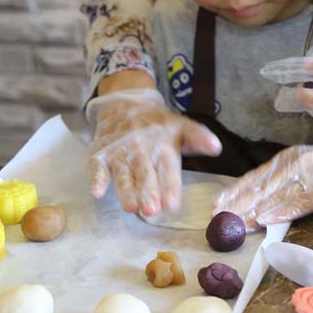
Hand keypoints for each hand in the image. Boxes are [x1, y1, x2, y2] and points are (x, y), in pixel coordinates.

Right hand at [86, 88, 221, 215]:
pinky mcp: (101, 153)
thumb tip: (217, 147)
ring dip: (126, 190)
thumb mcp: (181, 127)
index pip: (168, 169)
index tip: (172, 204)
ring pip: (123, 173)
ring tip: (131, 207)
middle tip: (152, 210)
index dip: (170, 187)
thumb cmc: (157, 124)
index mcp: (163, 146)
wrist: (125, 103)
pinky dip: (96, 179)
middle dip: (148, 192)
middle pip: (145, 174)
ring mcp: (120, 152)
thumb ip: (198, 138)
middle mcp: (141, 150)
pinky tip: (97, 192)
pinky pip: (97, 167)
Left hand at [212, 140, 312, 230]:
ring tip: (236, 223)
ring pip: (276, 196)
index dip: (236, 190)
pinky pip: (301, 202)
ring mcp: (310, 176)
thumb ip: (286, 183)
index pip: (256, 177)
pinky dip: (283, 211)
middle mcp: (295, 165)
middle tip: (218, 218)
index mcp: (288, 160)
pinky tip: (267, 220)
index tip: (217, 202)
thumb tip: (262, 203)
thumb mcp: (307, 166)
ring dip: (254, 211)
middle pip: (261, 188)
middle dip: (238, 204)